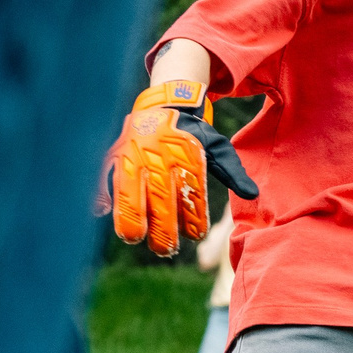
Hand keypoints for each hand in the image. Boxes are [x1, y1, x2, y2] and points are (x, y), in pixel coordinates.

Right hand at [104, 80, 257, 256]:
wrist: (165, 102)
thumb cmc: (193, 132)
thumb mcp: (217, 147)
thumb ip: (232, 171)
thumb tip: (252, 194)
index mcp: (185, 155)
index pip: (190, 192)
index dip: (193, 216)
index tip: (196, 235)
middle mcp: (159, 156)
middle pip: (159, 197)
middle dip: (161, 226)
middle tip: (165, 250)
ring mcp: (135, 154)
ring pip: (130, 188)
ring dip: (130, 215)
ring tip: (133, 237)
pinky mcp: (117, 153)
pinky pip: (106, 173)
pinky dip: (101, 190)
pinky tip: (100, 211)